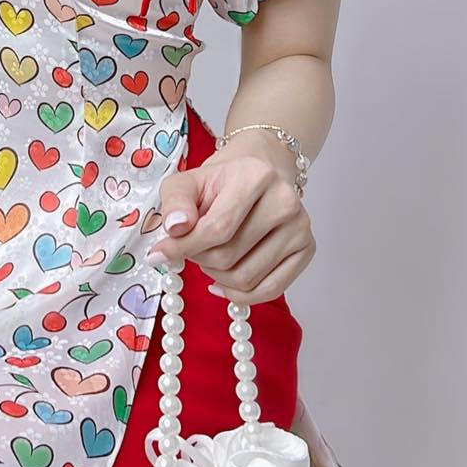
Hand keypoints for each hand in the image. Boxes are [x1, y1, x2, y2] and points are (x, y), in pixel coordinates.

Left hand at [146, 149, 315, 305]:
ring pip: (245, 279)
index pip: (217, 228)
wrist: (260, 172)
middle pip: (228, 257)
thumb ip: (175, 203)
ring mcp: (301, 227)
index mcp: (256, 176)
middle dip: (199, 258)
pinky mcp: (307, 249)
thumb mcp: (187, 181)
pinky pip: (270, 290)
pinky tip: (223, 283)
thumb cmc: (221, 181)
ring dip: (216, 276)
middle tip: (193, 246)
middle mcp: (286, 201)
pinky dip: (239, 295)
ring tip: (210, 256)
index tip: (159, 254)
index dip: (183, 247)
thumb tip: (175, 229)